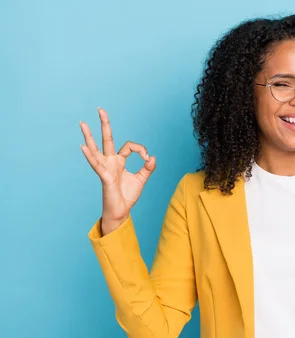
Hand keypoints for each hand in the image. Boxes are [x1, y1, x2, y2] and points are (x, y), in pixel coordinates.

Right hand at [80, 108, 155, 233]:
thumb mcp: (141, 179)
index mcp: (119, 161)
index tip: (147, 159)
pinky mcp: (104, 177)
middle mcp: (110, 162)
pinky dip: (90, 156)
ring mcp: (105, 168)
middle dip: (105, 124)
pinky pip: (96, 165)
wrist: (122, 211)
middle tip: (100, 109)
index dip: (141, 150)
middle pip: (107, 139)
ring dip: (89, 136)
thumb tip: (152, 157)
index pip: (129, 146)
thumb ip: (147, 168)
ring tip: (82, 123)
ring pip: (96, 149)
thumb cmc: (127, 195)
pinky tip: (83, 146)